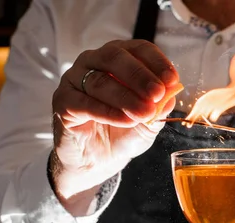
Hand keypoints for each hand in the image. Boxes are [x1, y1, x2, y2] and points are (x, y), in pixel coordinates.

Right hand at [51, 40, 178, 212]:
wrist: (98, 161)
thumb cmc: (122, 134)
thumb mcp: (149, 120)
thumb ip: (160, 106)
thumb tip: (171, 92)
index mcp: (118, 59)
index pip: (138, 48)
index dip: (156, 62)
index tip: (171, 80)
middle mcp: (93, 62)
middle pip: (115, 57)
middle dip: (140, 76)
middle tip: (157, 93)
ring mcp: (74, 80)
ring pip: (100, 81)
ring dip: (126, 97)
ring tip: (144, 113)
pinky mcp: (63, 102)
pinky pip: (84, 103)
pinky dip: (107, 112)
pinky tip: (125, 121)